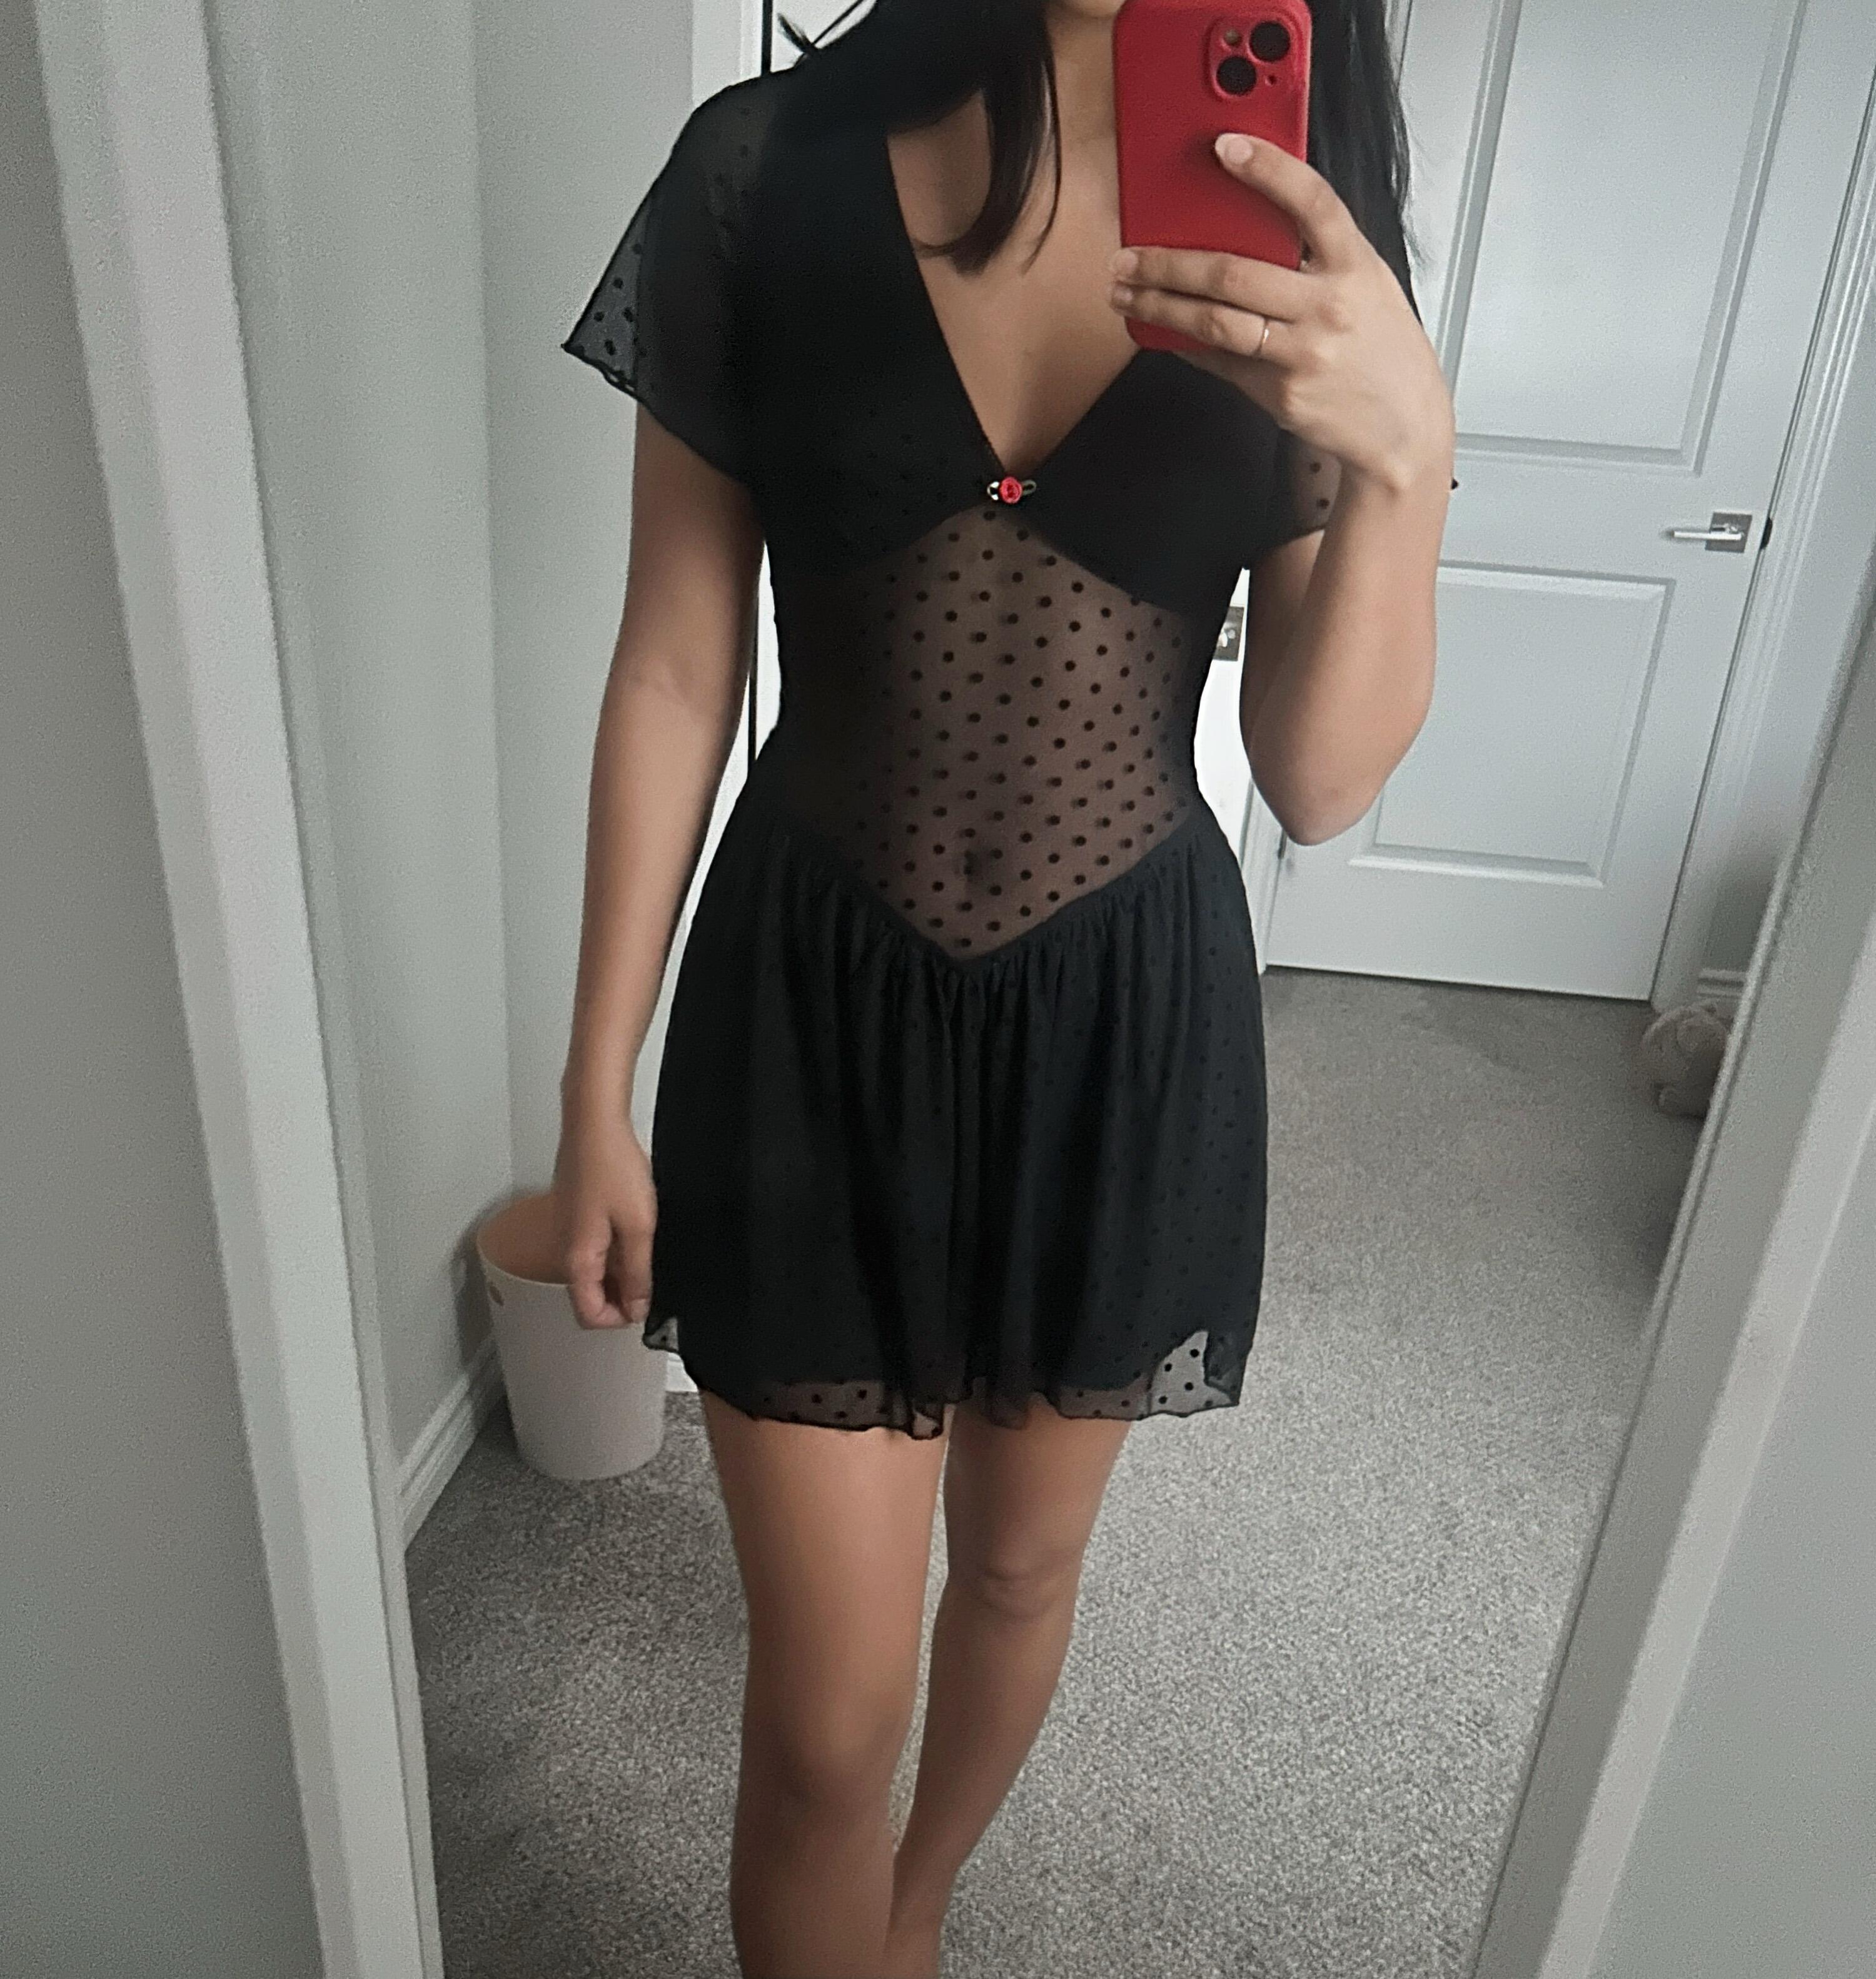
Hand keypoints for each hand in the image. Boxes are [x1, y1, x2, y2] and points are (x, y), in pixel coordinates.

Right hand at [552, 1104, 656, 1329]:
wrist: (593, 1123)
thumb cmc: (611, 1165)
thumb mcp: (638, 1227)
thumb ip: (638, 1272)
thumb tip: (638, 1307)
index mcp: (577, 1260)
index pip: (588, 1315)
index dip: (620, 1319)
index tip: (646, 1305)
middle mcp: (566, 1250)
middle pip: (589, 1295)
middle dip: (622, 1297)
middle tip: (652, 1280)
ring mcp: (569, 1232)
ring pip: (593, 1271)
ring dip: (620, 1273)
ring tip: (648, 1252)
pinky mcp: (576, 1215)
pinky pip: (593, 1247)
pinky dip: (615, 1250)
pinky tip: (636, 1232)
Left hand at [1108, 132, 1453, 495]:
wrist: (1403, 427)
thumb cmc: (1381, 349)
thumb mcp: (1367, 285)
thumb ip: (1317, 254)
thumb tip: (1243, 224)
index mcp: (1355, 266)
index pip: (1313, 203)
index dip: (1268, 170)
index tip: (1225, 146)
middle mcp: (1329, 307)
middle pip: (1234, 272)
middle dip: (1168, 263)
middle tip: (1127, 256)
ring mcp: (1303, 353)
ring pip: (1215, 322)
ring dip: (1159, 305)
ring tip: (1125, 294)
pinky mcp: (1281, 394)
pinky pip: (1220, 362)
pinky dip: (1183, 344)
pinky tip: (1159, 331)